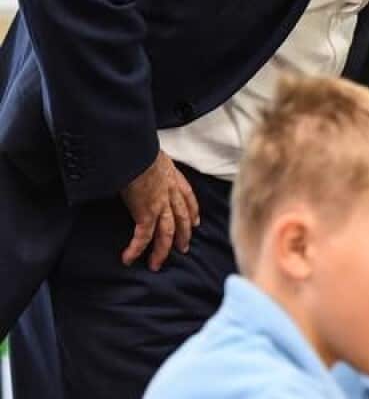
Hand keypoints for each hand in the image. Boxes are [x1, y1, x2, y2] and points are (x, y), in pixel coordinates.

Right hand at [120, 150, 199, 270]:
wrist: (136, 150)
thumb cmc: (139, 148)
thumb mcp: (151, 153)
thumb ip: (151, 163)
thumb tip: (141, 162)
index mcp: (173, 177)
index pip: (188, 198)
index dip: (193, 211)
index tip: (196, 222)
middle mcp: (171, 194)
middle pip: (181, 219)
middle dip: (183, 235)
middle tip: (184, 249)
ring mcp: (160, 205)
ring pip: (166, 233)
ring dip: (162, 250)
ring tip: (156, 264)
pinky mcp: (146, 214)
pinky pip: (143, 237)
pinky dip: (136, 249)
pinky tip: (128, 259)